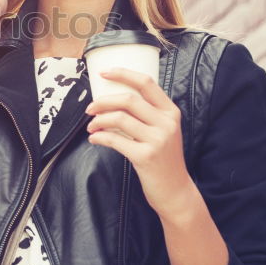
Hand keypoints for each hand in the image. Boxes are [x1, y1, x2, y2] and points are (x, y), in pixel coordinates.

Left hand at [85, 67, 195, 219]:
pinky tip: (94, 139)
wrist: (176, 191)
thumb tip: (114, 99)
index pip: (146, 83)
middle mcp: (167, 123)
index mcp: (171, 112)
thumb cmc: (164, 159)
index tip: (103, 73)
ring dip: (99, 120)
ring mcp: (158, 140)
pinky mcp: (146, 157)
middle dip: (103, 101)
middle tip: (90, 108)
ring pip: (119, 118)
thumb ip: (148, 114)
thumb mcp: (164, 131)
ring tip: (91, 126)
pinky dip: (100, 137)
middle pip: (128, 99)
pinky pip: (115, 140)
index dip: (123, 74)